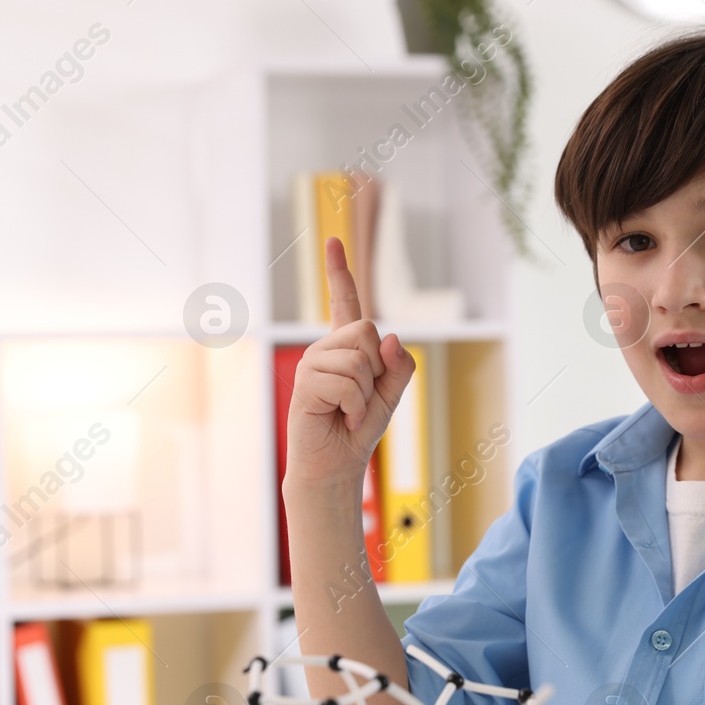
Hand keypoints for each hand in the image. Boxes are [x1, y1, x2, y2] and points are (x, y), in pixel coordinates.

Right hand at [282, 236, 414, 492]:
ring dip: (364, 394)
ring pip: (358, 359)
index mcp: (345, 347)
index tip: (333, 240)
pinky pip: (347, 383)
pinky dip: (354, 407)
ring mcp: (312, 364)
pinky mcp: (306, 384)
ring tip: (349, 412)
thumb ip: (399, 366)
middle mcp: (325, 350)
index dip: (339, 272)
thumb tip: (388, 336)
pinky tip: (340, 417)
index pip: (344, 303)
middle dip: (376, 370)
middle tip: (361, 399)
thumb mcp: (391, 395)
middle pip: (366, 332)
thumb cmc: (359, 429)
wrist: (335, 464)